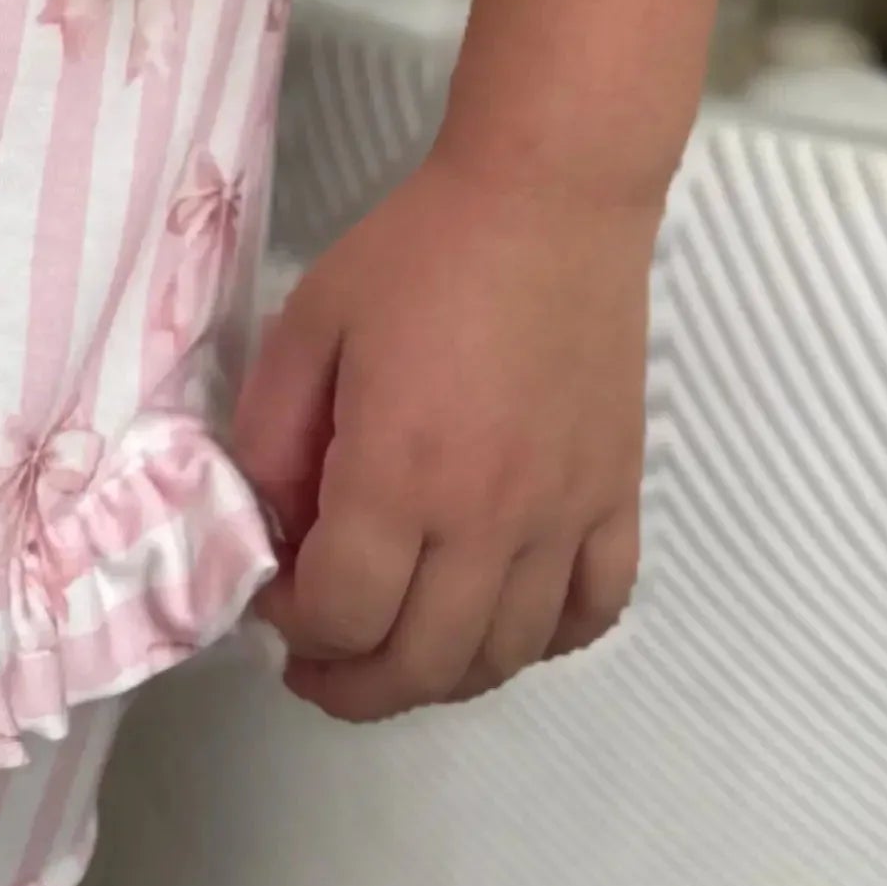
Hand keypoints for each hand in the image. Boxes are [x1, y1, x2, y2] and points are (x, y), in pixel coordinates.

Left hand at [223, 137, 650, 721]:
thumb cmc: (419, 254)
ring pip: (504, 657)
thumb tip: (269, 527)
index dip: (294, 627)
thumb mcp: (307, 329)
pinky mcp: (616, 498)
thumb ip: (271, 439)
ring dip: (439, 676)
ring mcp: (563, 518)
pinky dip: (543, 641)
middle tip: (317, 665)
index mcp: (400, 477)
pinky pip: (592, 612)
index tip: (277, 593)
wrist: (550, 201)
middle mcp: (488, 519)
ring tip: (397, 650)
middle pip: (420, 665)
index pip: (341, 618)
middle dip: (352, 684)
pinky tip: (499, 620)